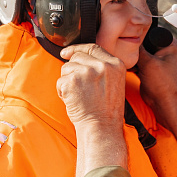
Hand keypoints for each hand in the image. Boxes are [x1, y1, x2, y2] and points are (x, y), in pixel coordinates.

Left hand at [57, 44, 127, 176]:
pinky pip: (60, 80)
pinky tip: (73, 101)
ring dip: (67, 81)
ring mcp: (87, 72)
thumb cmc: (106, 110)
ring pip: (66, 67)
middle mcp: (102, 65)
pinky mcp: (73, 81)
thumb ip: (102, 67)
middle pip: (77, 56)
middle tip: (79, 87)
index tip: (66, 53)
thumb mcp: (114, 82)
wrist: (101, 128)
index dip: (77, 49)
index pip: (93, 47)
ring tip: (79, 95)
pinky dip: (62, 91)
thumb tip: (77, 55)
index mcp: (116, 64)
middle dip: (72, 69)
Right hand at [137, 40, 176, 163]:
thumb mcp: (148, 63)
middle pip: (145, 40)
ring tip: (126, 57)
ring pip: (141, 51)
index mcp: (171, 44)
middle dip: (135, 45)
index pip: (152, 30)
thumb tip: (126, 37)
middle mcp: (166, 49)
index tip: (127, 35)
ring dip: (133, 55)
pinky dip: (133, 62)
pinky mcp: (151, 68)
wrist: (164, 106)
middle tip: (124, 47)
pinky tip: (128, 66)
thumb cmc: (162, 85)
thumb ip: (138, 49)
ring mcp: (158, 59)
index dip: (139, 32)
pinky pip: (140, 60)